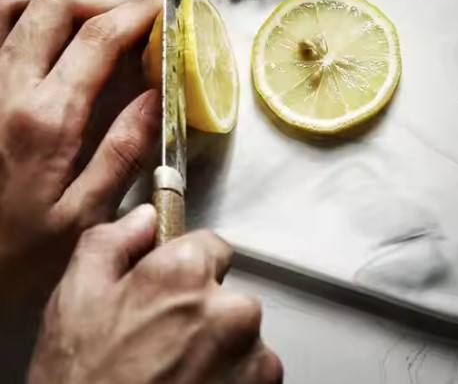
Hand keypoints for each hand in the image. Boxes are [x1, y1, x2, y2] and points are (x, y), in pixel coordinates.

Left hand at [0, 0, 160, 311]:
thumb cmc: (14, 250)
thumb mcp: (82, 216)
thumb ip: (123, 151)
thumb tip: (158, 96)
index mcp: (45, 118)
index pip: (98, 38)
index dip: (137, 13)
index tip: (163, 9)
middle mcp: (5, 85)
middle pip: (55, 2)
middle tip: (132, 16)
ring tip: (91, 13)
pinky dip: (15, 5)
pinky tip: (40, 21)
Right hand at [28, 206, 282, 383]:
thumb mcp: (75, 300)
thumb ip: (112, 242)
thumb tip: (145, 218)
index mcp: (186, 273)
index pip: (212, 246)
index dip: (187, 270)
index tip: (171, 293)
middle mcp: (229, 308)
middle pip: (227, 294)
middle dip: (202, 312)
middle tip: (163, 345)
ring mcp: (252, 353)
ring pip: (242, 335)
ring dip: (218, 350)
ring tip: (175, 375)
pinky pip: (254, 370)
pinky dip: (233, 379)